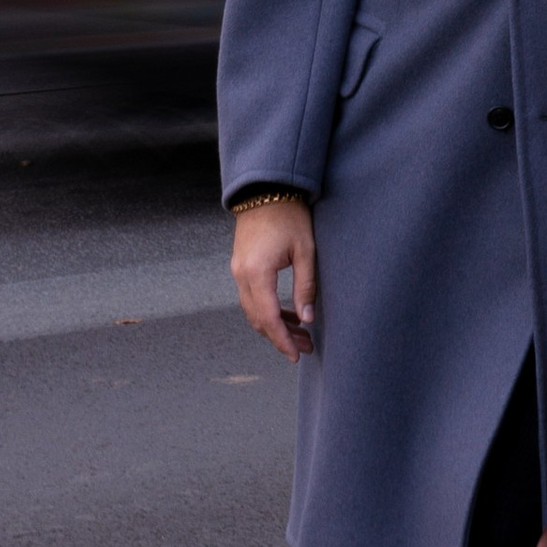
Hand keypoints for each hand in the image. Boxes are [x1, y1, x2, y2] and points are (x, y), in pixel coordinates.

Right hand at [231, 199, 316, 358]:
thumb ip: (305, 287)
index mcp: (257, 272)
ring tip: (301, 334)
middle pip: (258, 318)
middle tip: (304, 349)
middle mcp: (242, 275)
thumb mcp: (305, 251)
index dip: (282, 340)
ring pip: (253, 310)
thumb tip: (308, 319)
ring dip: (274, 325)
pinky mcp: (241, 266)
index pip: (268, 317)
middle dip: (280, 337)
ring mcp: (238, 271)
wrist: (266, 190)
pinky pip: (252, 297)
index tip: (296, 355)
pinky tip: (288, 315)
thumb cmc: (290, 216)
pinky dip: (267, 310)